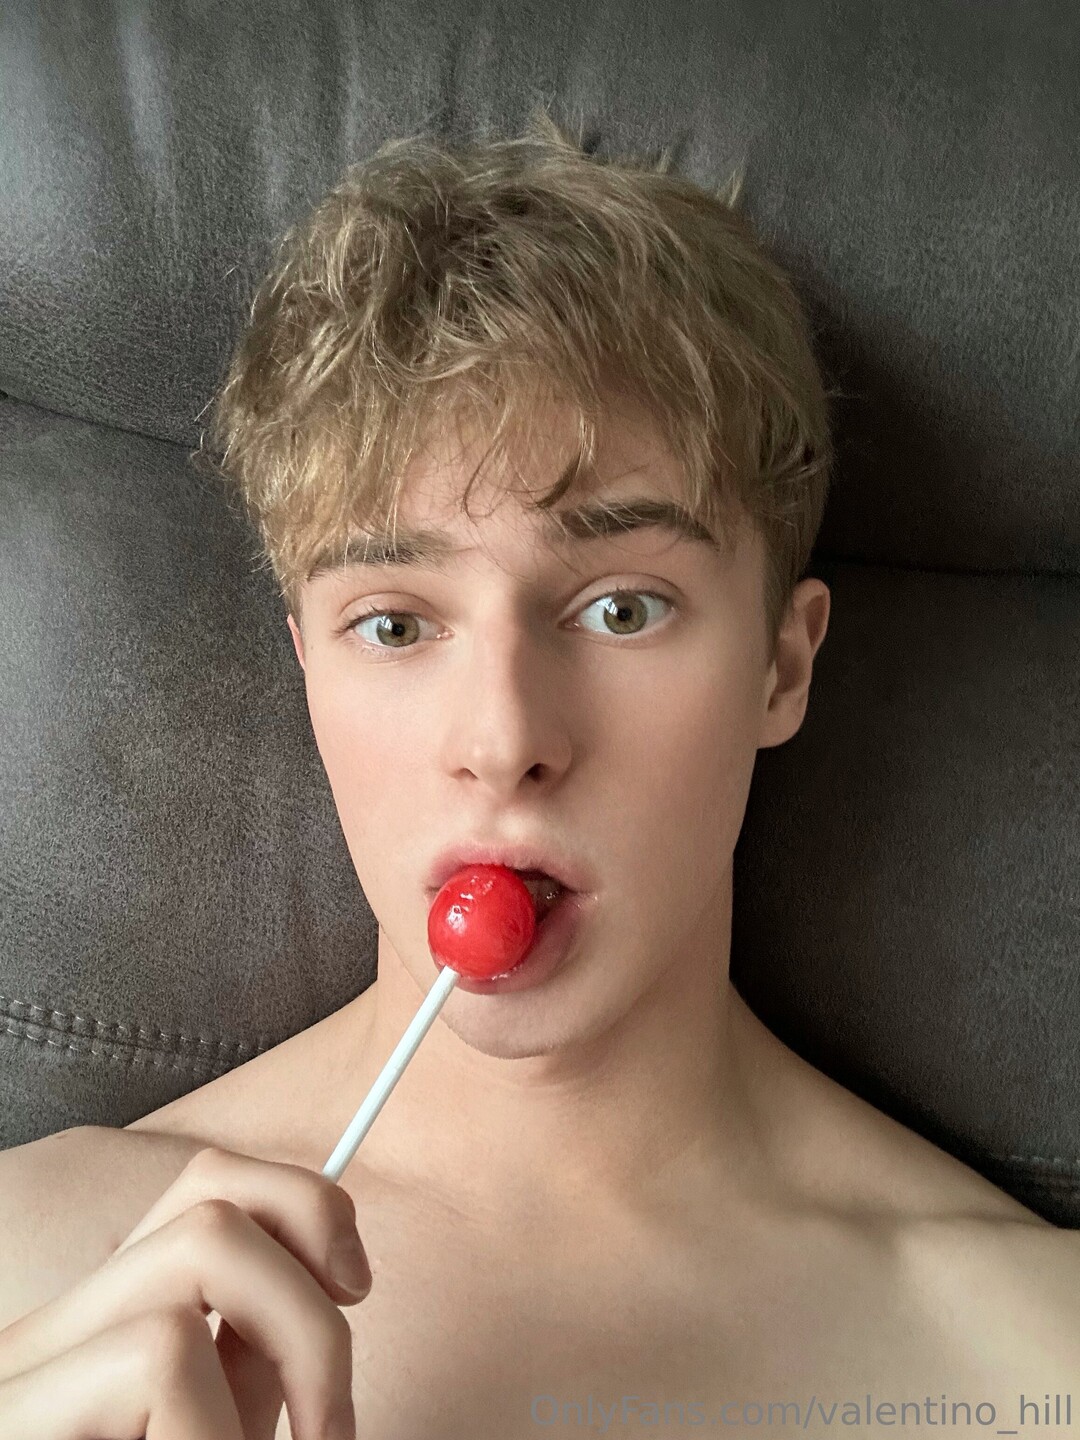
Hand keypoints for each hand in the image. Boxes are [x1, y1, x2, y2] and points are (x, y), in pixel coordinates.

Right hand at [0, 1144, 371, 1438]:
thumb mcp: (214, 1437)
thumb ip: (248, 1363)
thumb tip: (331, 1277)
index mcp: (93, 1330)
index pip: (204, 1188)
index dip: (301, 1204)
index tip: (356, 1286)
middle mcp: (43, 1337)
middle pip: (211, 1205)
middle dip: (307, 1299)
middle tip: (335, 1423)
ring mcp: (18, 1374)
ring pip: (194, 1258)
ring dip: (278, 1365)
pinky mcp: (13, 1415)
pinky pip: (161, 1358)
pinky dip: (217, 1434)